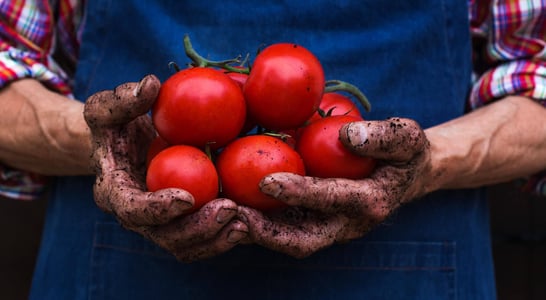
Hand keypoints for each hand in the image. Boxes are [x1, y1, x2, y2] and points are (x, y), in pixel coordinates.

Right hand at [83, 75, 246, 261]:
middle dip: (198, 228)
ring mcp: (163, 225)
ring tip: (246, 223)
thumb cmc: (117, 125)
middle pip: (166, 237)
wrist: (128, 148)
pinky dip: (225, 237)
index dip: (158, 209)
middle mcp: (138, 218)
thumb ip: (121, 99)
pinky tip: (250, 222)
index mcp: (116, 193)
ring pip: (188, 246)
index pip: (133, 210)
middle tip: (229, 209)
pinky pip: (204, 240)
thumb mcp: (108, 108)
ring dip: (217, 238)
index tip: (187, 197)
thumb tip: (149, 85)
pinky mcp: (184, 224)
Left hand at [238, 117, 430, 257]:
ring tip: (220, 214)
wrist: (404, 177)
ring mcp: (327, 229)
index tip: (267, 180)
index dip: (300, 192)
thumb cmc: (404, 154)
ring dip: (253, 233)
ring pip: (285, 241)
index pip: (331, 200)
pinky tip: (228, 205)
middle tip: (232, 215)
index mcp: (369, 202)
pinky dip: (255, 223)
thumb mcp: (406, 138)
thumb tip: (346, 135)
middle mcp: (345, 225)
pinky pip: (281, 230)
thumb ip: (383, 136)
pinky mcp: (313, 224)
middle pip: (303, 240)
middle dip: (266, 233)